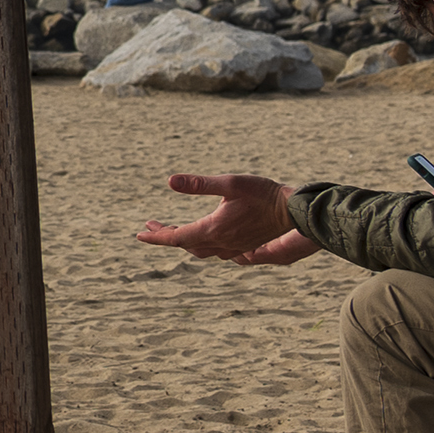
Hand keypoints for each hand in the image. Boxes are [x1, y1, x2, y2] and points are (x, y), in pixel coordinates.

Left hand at [138, 171, 318, 266]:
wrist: (293, 210)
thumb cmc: (262, 193)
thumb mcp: (229, 183)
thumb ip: (199, 184)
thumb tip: (169, 181)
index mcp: (214, 229)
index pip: (177, 237)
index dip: (157, 236)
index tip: (140, 234)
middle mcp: (222, 243)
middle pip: (186, 244)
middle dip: (166, 235)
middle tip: (151, 225)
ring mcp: (234, 247)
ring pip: (200, 250)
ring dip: (183, 240)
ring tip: (170, 229)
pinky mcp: (244, 246)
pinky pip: (215, 251)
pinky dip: (200, 244)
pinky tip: (201, 236)